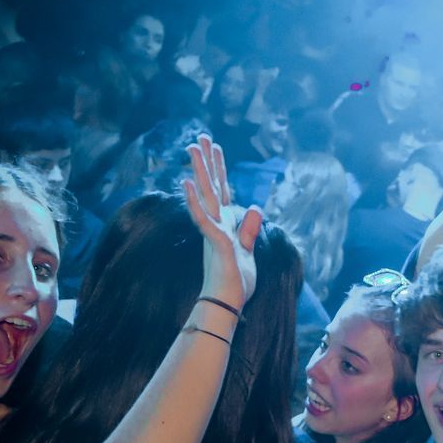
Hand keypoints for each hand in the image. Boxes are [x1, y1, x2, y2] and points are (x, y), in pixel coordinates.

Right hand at [183, 134, 261, 307]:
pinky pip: (203, 218)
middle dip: (207, 161)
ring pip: (206, 195)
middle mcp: (216, 224)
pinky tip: (187, 183)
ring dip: (200, 171)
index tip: (215, 148)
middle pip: (212, 186)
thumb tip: (255, 207)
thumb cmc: (235, 283)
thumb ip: (249, 229)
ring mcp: (214, 231)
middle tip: (201, 136)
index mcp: (224, 225)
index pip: (223, 191)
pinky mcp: (215, 242)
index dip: (219, 170)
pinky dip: (195, 201)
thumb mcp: (247, 252)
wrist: (227, 306)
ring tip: (193, 147)